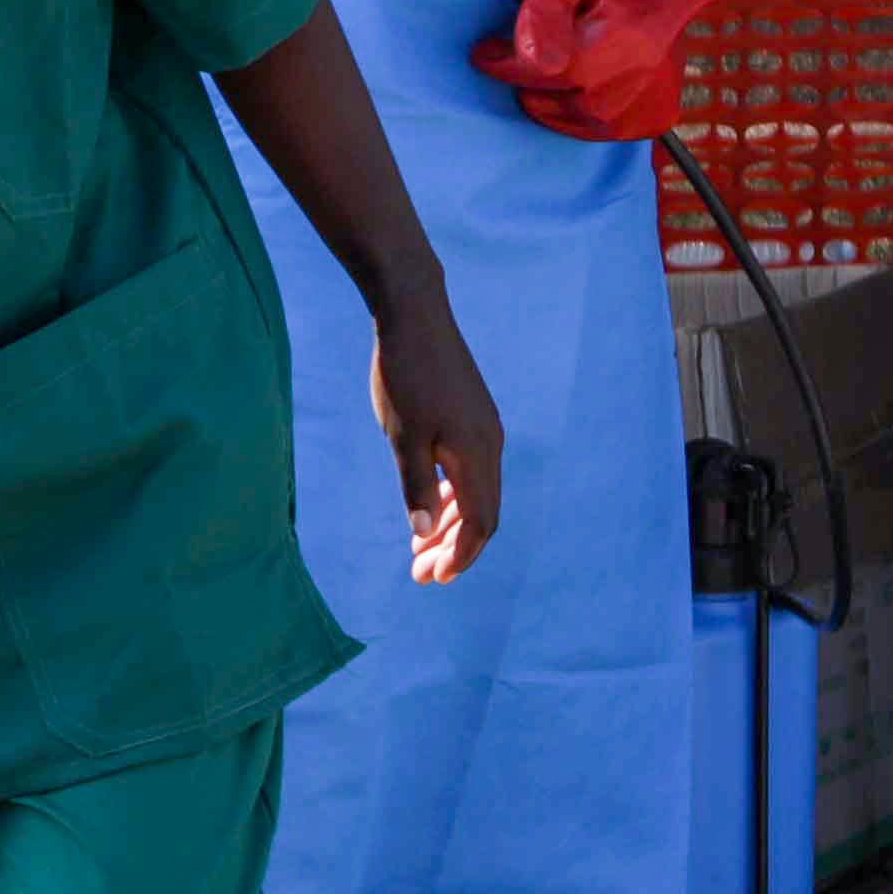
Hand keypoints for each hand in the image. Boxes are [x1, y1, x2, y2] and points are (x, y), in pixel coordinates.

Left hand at [370, 295, 503, 586]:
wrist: (414, 313)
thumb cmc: (404, 374)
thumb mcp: (402, 436)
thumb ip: (415, 486)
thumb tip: (424, 535)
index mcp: (477, 453)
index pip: (480, 522)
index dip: (460, 556)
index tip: (435, 580)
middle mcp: (491, 444)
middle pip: (482, 513)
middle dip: (454, 549)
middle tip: (420, 576)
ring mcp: (485, 429)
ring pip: (478, 492)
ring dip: (453, 525)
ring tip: (420, 550)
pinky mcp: (474, 416)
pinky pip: (472, 470)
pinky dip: (454, 496)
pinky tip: (430, 505)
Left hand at [475, 0, 696, 144]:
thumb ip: (539, 16)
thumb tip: (525, 57)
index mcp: (592, 63)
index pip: (526, 76)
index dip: (498, 62)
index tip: (485, 52)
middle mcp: (616, 99)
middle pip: (542, 102)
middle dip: (531, 79)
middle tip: (540, 53)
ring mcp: (637, 117)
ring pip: (567, 121)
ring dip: (557, 98)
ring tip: (571, 65)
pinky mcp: (651, 123)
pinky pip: (596, 130)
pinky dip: (586, 112)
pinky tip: (594, 84)